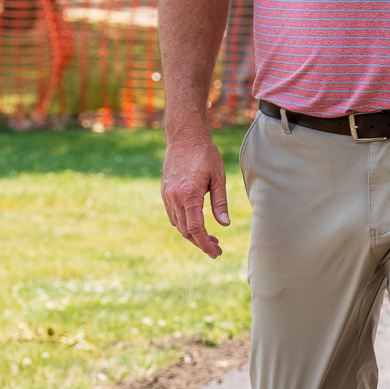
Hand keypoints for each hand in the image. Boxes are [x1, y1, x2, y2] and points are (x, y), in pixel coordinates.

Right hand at [161, 126, 228, 258]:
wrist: (184, 137)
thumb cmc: (206, 154)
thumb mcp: (219, 177)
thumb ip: (220, 202)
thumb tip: (224, 225)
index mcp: (189, 194)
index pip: (195, 228)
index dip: (205, 243)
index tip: (215, 252)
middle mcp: (174, 197)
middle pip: (185, 230)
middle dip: (201, 242)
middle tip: (217, 250)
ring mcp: (167, 195)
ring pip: (178, 224)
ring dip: (192, 235)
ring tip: (210, 239)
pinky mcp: (165, 192)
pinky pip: (173, 215)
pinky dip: (184, 224)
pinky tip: (197, 225)